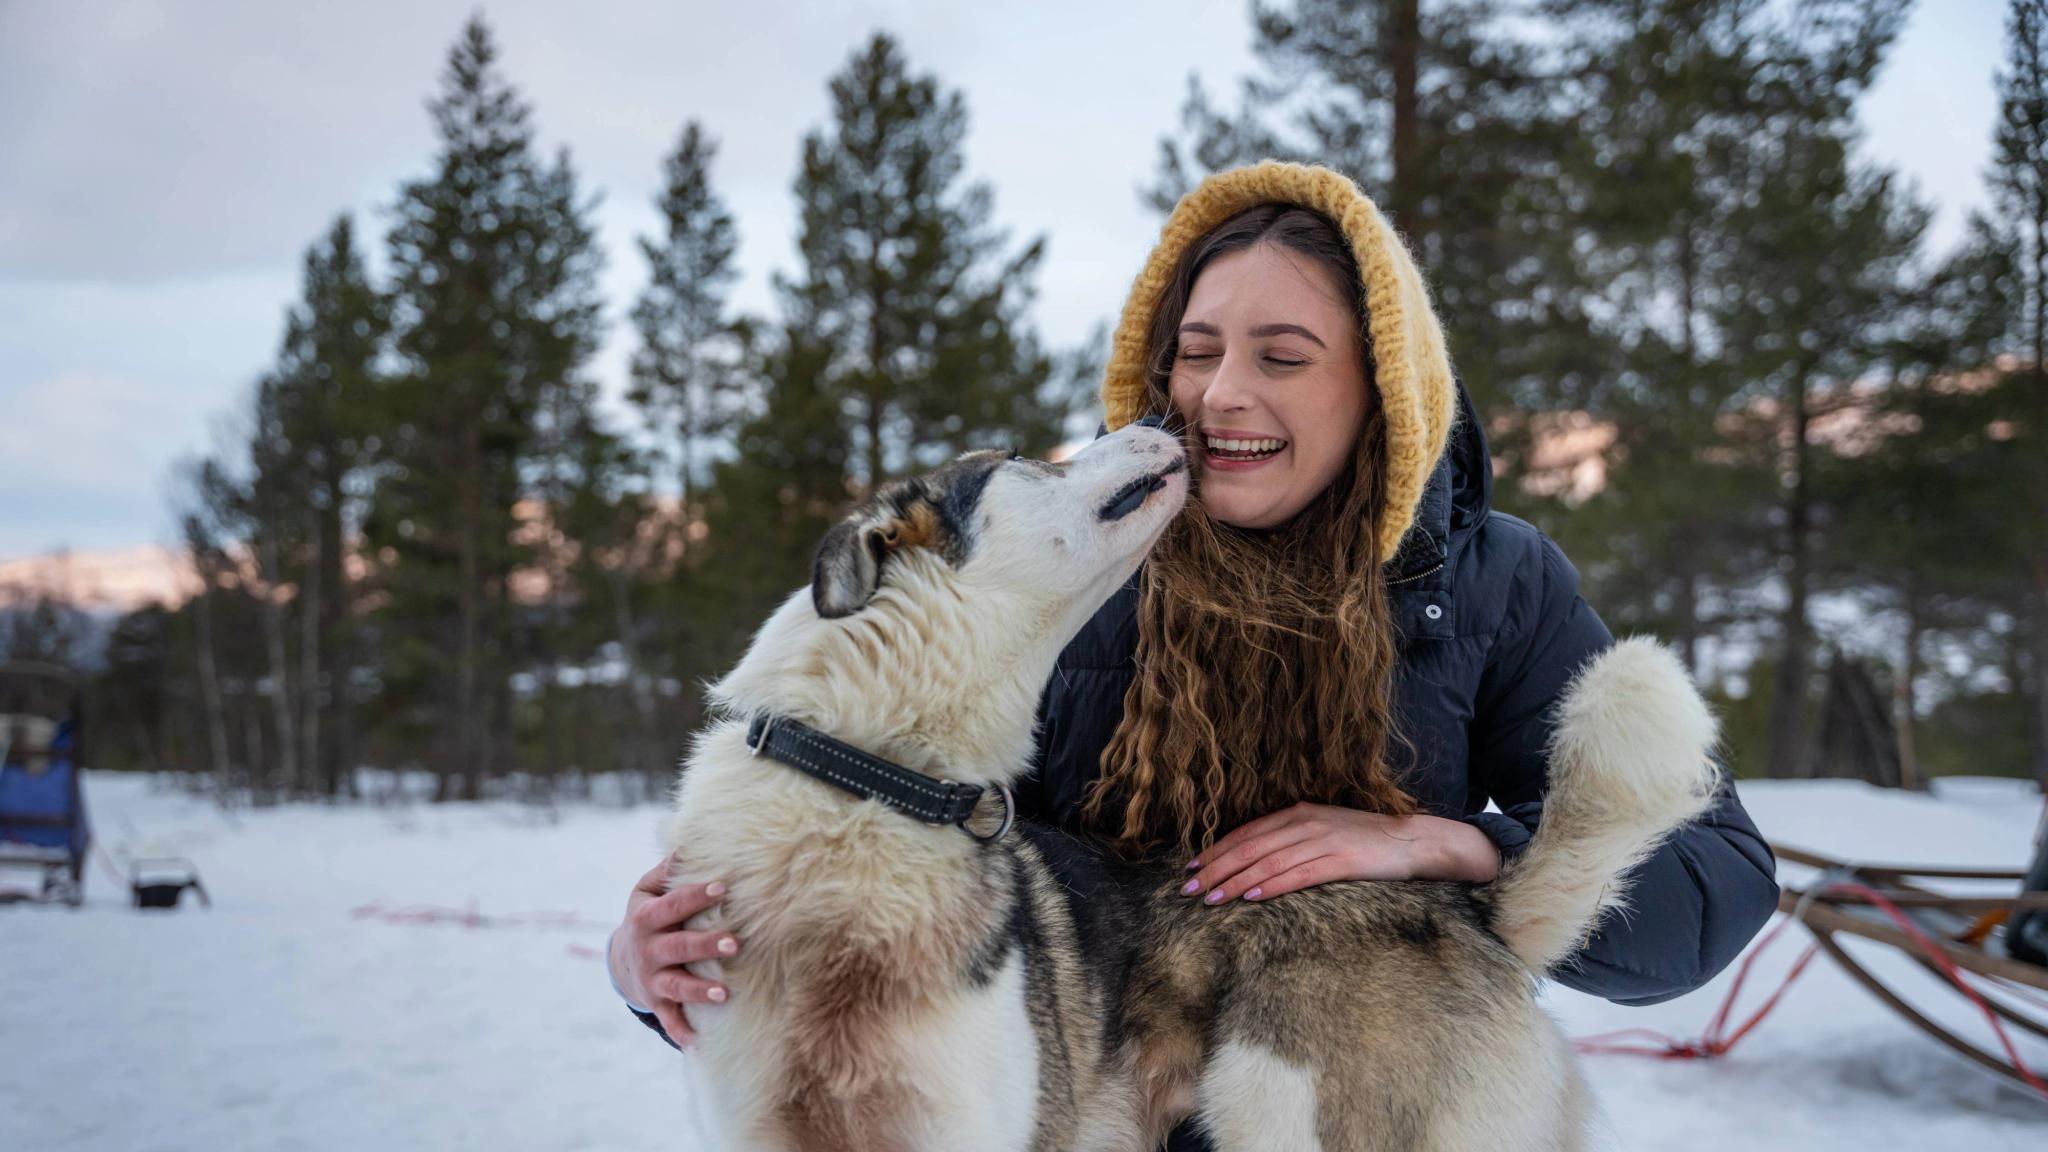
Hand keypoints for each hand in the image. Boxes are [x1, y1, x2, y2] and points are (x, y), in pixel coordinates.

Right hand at [611, 857, 739, 1046]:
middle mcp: (648, 949)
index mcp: (647, 917)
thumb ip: (667, 870)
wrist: (621, 960)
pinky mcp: (656, 1002)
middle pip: (678, 947)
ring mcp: (652, 978)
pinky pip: (669, 1018)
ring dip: (698, 990)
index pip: (673, 905)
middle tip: (734, 943)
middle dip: (705, 945)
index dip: (696, 896)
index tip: (723, 887)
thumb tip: (689, 838)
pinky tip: (697, 1042)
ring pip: (676, 985)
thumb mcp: (646, 891)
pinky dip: (680, 1030)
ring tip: (724, 993)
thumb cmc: (648, 916)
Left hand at [1179, 803, 1500, 905]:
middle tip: (1189, 888)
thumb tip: (1256, 860)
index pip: (1247, 833)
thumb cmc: (1366, 840)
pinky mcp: (1340, 861)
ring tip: (1210, 898)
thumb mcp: (1324, 830)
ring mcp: (1322, 840)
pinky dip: (1270, 886)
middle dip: (1216, 868)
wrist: (1413, 841)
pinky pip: (1297, 875)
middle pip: (1250, 847)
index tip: (1192, 867)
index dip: (1217, 850)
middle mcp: (1305, 823)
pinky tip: (1250, 897)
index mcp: (1298, 813)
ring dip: (1234, 881)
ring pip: (1267, 862)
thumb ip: (1292, 839)